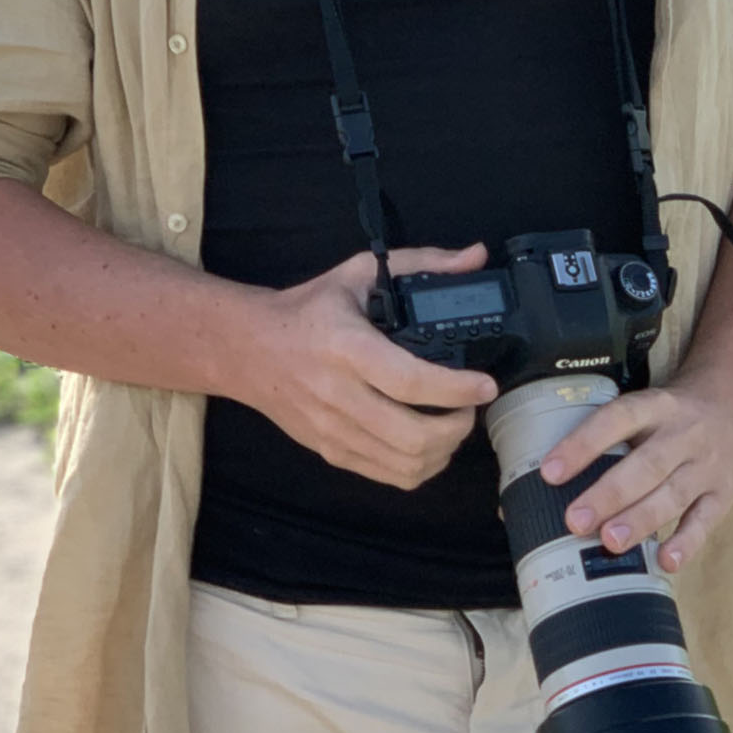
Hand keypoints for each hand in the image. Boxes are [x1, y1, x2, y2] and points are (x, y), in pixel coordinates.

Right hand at [227, 244, 497, 489]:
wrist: (247, 348)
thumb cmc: (308, 309)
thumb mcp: (358, 272)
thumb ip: (421, 262)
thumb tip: (475, 257)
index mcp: (347, 347)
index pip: (409, 380)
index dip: (457, 388)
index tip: (485, 385)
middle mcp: (337, 394)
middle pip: (412, 435)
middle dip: (458, 426)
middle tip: (470, 405)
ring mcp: (332, 430)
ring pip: (404, 464)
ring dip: (444, 450)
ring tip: (453, 423)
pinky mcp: (330, 451)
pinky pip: (387, 476)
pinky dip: (420, 467)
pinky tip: (430, 444)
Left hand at [534, 375, 732, 575]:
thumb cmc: (669, 415)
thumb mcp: (642, 408)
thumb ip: (603, 438)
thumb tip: (538, 483)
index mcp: (656, 406)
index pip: (617, 419)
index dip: (583, 444)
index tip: (550, 473)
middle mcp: (684, 433)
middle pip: (648, 463)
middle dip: (610, 494)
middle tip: (576, 520)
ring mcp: (706, 465)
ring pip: (673, 494)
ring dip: (641, 519)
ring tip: (610, 542)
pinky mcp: (723, 494)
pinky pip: (705, 520)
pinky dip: (687, 543)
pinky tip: (665, 561)